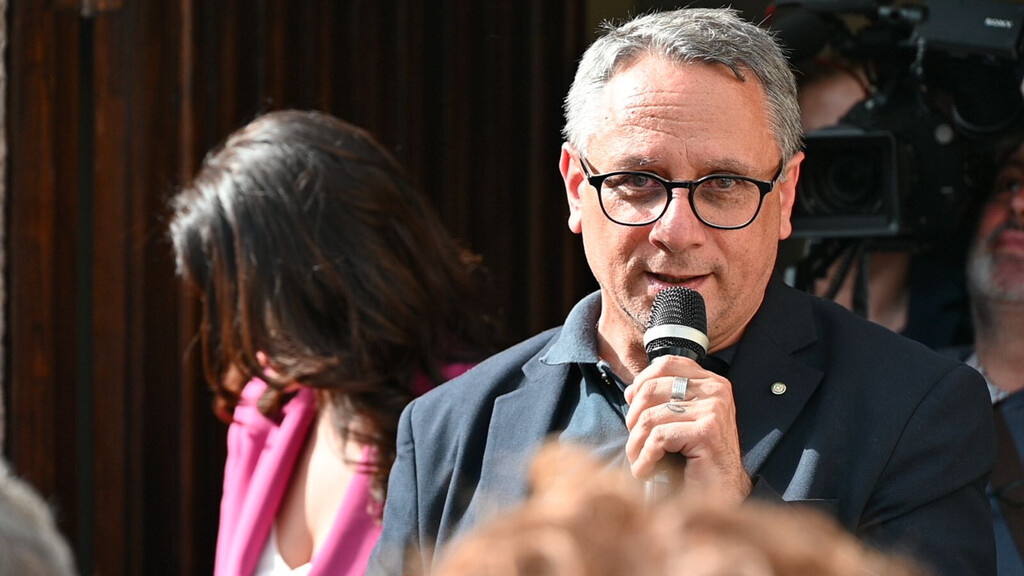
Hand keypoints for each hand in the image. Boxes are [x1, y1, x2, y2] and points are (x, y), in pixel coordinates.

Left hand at [623, 355, 751, 502]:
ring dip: (636, 444)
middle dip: (633, 420)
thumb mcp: (678, 421)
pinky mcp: (707, 431)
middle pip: (651, 390)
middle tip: (635, 444)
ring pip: (650, 417)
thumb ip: (660, 400)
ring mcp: (714, 409)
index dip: (641, 383)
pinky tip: (645, 471)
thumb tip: (631, 391)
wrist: (721, 493)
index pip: (666, 364)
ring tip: (638, 461)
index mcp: (710, 382)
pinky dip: (645, 458)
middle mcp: (716, 390)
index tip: (634, 409)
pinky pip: (660, 437)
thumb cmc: (696, 459)